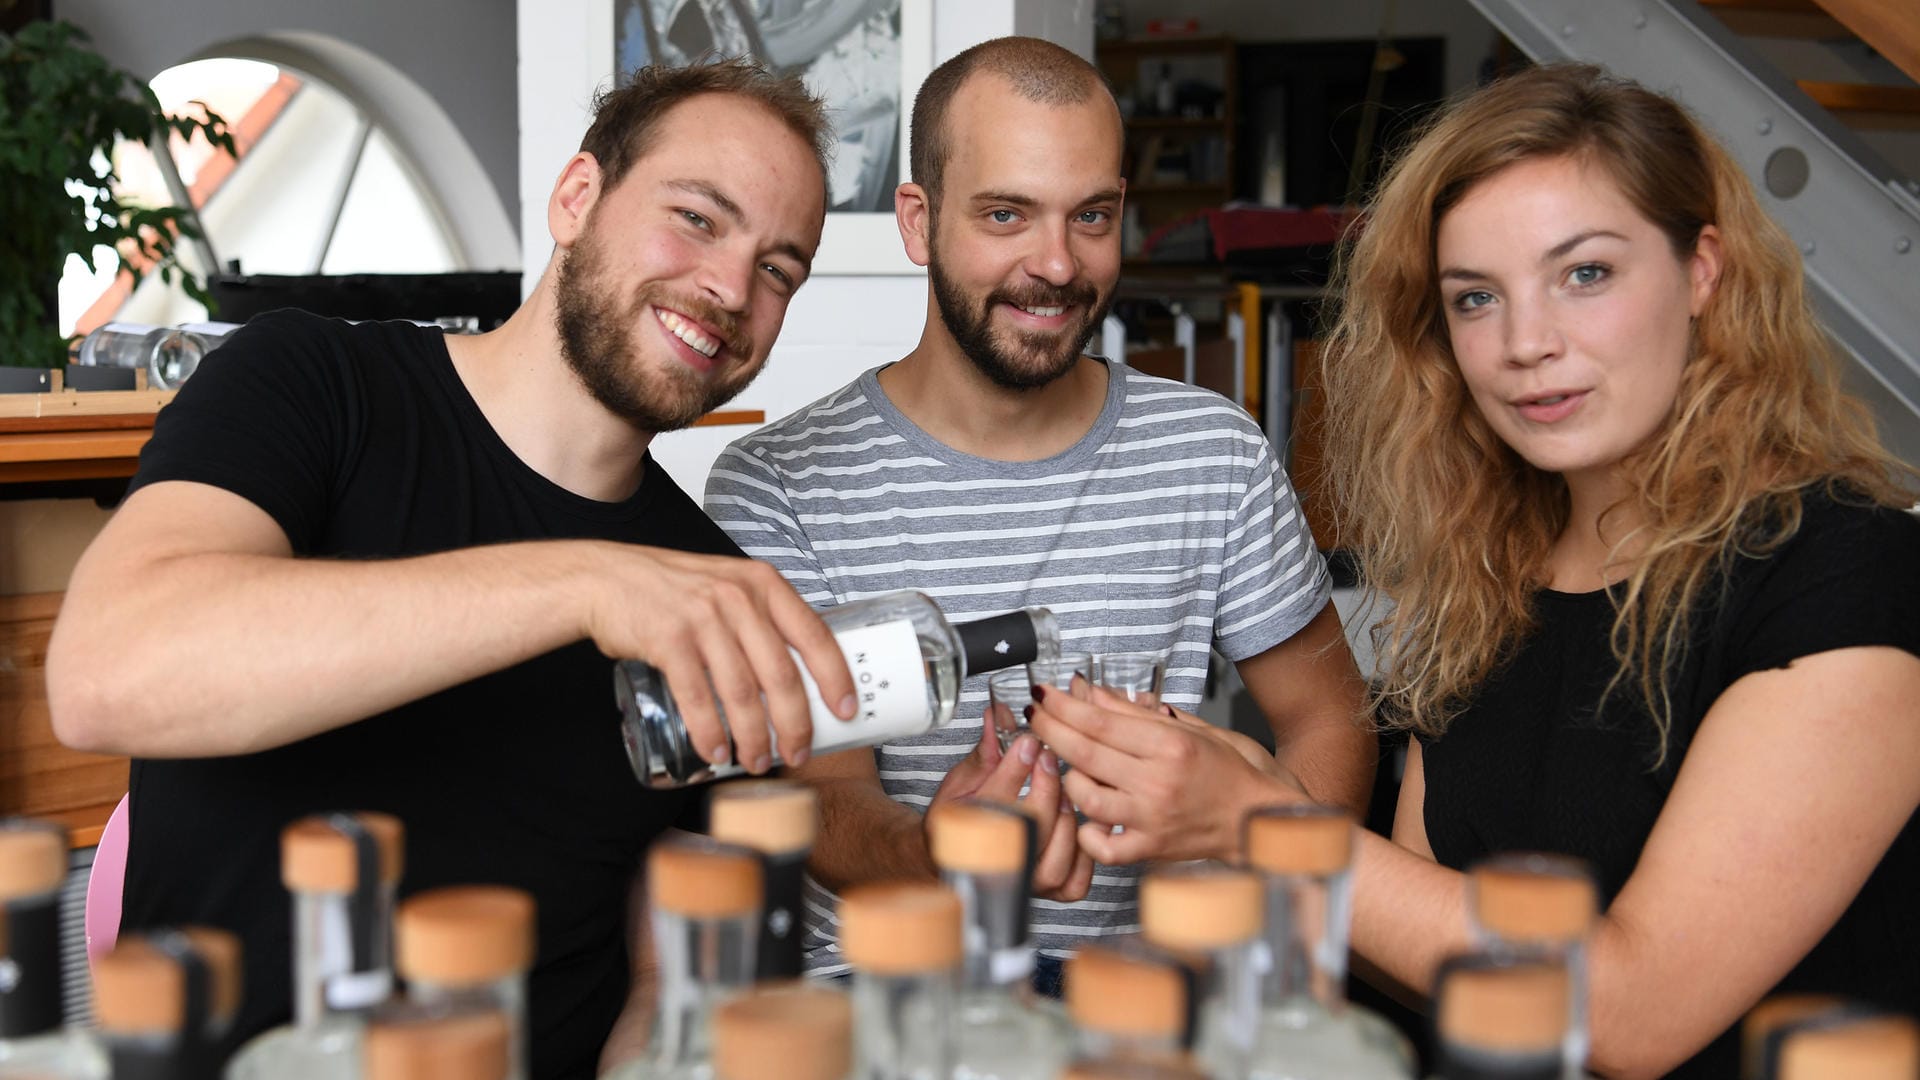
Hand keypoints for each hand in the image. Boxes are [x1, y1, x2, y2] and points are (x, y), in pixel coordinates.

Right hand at [583, 547, 855, 774]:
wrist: (608, 578)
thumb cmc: (675, 590)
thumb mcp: (729, 587)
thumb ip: (761, 620)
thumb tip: (796, 674)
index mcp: (763, 585)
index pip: (814, 635)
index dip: (835, 678)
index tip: (846, 711)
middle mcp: (739, 599)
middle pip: (780, 676)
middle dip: (795, 725)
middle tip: (798, 753)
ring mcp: (703, 618)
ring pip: (742, 694)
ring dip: (753, 738)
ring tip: (757, 761)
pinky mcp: (669, 640)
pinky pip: (698, 697)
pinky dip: (710, 732)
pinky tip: (717, 751)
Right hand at [928, 719, 1091, 900]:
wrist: (958, 856)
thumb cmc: (962, 820)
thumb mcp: (966, 780)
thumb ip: (987, 750)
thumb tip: (999, 715)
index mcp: (965, 837)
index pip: (992, 806)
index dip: (1014, 770)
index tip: (1028, 741)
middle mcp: (997, 867)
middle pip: (1028, 835)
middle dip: (1044, 790)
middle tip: (1048, 759)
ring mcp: (1027, 884)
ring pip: (1054, 862)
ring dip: (1064, 821)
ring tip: (1065, 793)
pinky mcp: (1052, 891)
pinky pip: (1076, 882)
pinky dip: (1084, 852)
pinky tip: (1079, 822)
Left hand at [1027, 685, 1289, 863]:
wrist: (1262, 818)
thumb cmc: (1233, 772)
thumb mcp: (1192, 728)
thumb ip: (1136, 714)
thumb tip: (1090, 693)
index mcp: (1170, 746)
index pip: (1101, 722)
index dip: (1064, 706)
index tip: (1043, 694)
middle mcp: (1158, 783)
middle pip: (1085, 753)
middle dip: (1050, 730)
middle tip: (1033, 715)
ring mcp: (1152, 820)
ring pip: (1086, 797)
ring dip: (1067, 777)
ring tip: (1066, 764)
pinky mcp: (1150, 850)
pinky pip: (1103, 847)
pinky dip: (1086, 832)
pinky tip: (1085, 815)